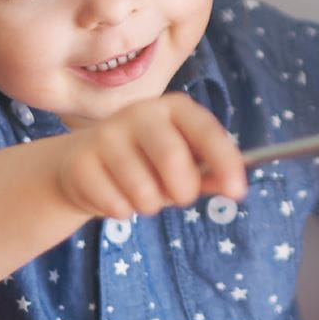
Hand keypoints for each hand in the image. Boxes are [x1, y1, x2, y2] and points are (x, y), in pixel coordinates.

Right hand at [55, 94, 245, 220]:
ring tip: (144, 195)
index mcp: (173, 108)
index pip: (204, 129)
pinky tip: (115, 196)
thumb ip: (210, 173)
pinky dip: (124, 211)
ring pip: (142, 189)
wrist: (81, 165)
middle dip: (183, 190)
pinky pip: (116, 204)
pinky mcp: (80, 163)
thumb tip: (234, 187)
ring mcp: (106, 135)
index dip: (224, 160)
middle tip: (181, 197)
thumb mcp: (183, 163)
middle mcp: (139, 113)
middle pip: (171, 157)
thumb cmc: (145, 163)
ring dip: (151, 204)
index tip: (238, 191)